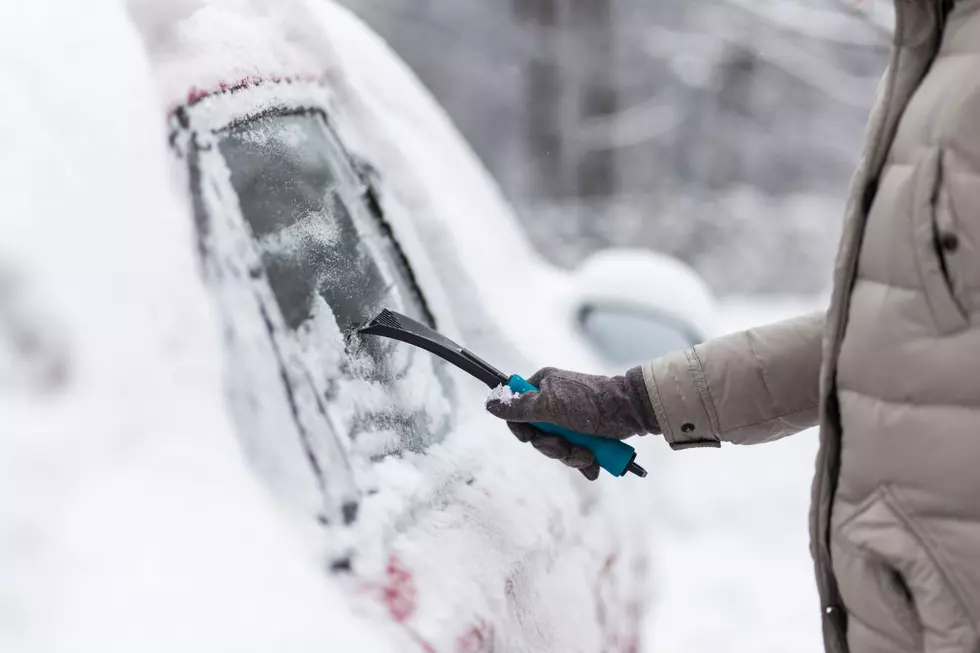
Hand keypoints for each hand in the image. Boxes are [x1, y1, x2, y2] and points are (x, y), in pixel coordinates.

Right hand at [485, 367, 658, 479]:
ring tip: (587, 455)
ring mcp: (570, 419)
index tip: (531, 436)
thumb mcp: (550, 406)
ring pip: (556, 448)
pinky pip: (575, 454)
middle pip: (537, 434)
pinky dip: (584, 461)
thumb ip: (519, 408)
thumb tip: (489, 403)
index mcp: (542, 387)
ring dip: (571, 456)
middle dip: (553, 447)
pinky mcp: (586, 434)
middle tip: (566, 445)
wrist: (633, 412)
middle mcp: (554, 401)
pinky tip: (594, 462)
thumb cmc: (591, 403)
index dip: (522, 428)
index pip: (516, 410)